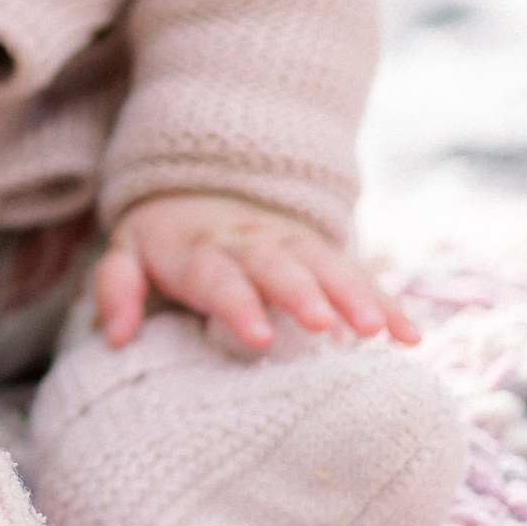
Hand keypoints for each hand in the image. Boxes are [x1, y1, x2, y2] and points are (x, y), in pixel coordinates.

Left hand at [95, 191, 418, 351]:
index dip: (239, 304)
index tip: (259, 337)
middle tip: (328, 326)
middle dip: (305, 294)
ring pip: (327, 266)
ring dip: (356, 297)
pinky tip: (411, 336)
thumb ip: (116, 288)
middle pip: (280, 267)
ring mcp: (292, 244)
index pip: (219, 277)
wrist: (198, 188)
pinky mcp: (321, 253)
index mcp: (200, 249)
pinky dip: (385, 302)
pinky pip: (358, 275)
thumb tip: (115, 337)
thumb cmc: (163, 241)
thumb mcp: (126, 253)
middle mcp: (251, 243)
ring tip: (382, 332)